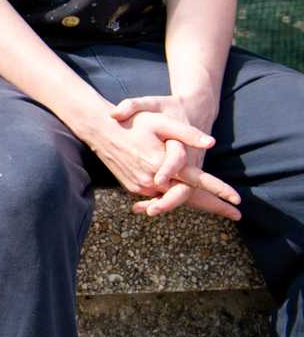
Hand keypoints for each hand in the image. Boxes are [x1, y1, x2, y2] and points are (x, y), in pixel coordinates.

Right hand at [109, 95, 242, 219]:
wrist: (100, 130)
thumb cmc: (133, 123)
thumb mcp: (162, 122)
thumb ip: (187, 133)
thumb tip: (211, 143)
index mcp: (160, 163)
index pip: (196, 181)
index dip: (218, 190)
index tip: (237, 200)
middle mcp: (150, 180)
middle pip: (187, 197)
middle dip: (213, 206)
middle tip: (236, 214)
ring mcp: (140, 186)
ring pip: (172, 198)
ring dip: (193, 201)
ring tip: (219, 209)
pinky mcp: (133, 188)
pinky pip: (158, 196)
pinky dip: (172, 198)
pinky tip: (185, 198)